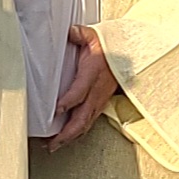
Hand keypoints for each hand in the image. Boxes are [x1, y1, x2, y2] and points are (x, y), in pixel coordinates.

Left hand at [48, 26, 119, 148]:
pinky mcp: (99, 106)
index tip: (56, 109)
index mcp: (93, 75)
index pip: (80, 91)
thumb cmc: (108, 48)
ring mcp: (98, 101)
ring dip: (69, 138)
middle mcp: (96, 92)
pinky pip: (87, 123)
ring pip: (84, 125)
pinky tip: (65, 140)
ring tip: (52, 146)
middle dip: (66, 133)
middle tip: (50, 142)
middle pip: (82, 117)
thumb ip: (80, 34)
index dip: (69, 101)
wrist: (129, 57)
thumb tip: (70, 31)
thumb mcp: (94, 36)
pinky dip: (75, 134)